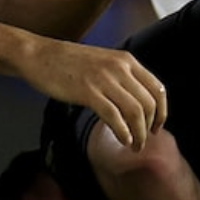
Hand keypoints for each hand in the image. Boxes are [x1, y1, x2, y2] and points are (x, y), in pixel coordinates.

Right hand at [21, 37, 166, 148]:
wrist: (37, 55)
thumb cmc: (66, 61)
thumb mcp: (102, 61)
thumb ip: (120, 77)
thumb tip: (134, 102)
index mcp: (126, 60)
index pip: (157, 88)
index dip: (161, 112)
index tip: (156, 126)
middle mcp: (119, 68)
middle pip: (149, 103)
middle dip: (149, 127)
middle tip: (143, 141)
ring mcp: (104, 79)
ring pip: (135, 111)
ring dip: (138, 133)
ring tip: (133, 145)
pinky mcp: (88, 92)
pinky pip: (114, 116)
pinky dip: (122, 132)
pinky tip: (122, 139)